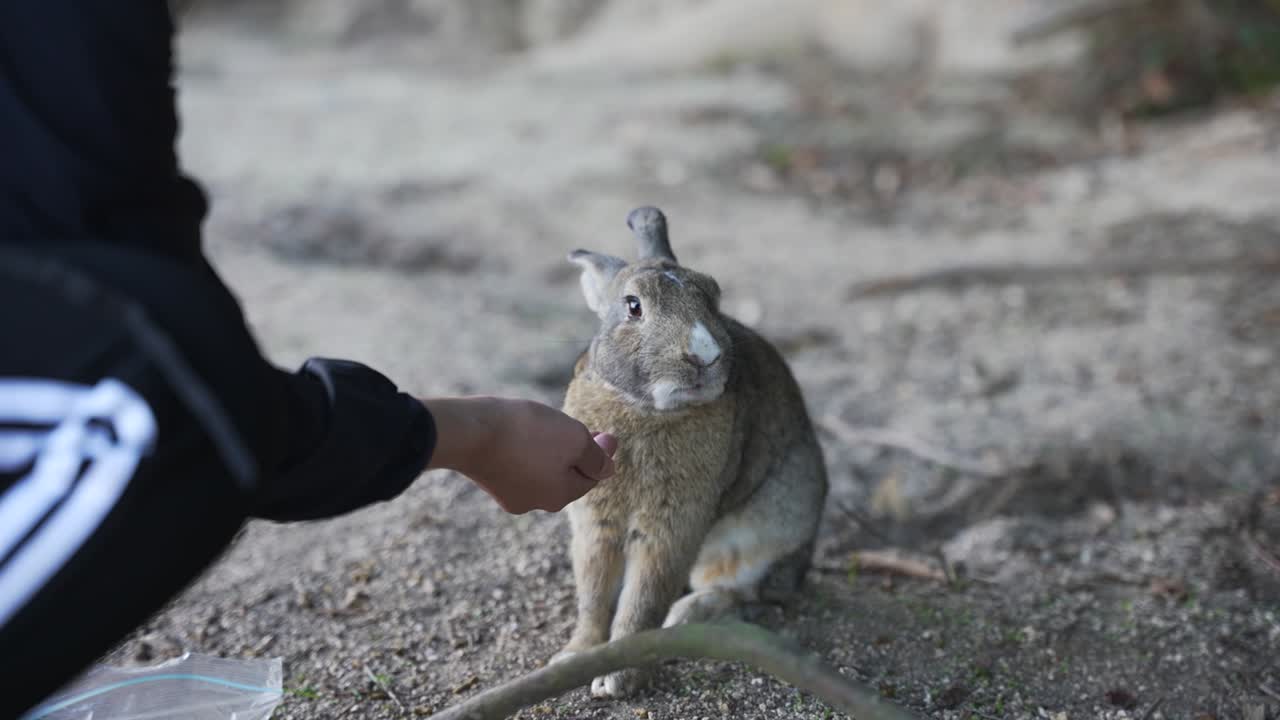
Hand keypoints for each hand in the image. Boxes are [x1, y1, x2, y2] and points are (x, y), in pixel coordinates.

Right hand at [421, 396, 616, 513]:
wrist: (469, 431)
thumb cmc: (528, 434)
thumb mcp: (574, 439)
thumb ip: (596, 456)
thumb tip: (609, 469)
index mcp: (560, 497)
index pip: (591, 477)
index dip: (602, 454)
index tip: (607, 433)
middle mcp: (534, 503)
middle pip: (565, 476)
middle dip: (575, 453)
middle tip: (580, 428)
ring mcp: (508, 493)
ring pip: (539, 469)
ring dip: (548, 450)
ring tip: (548, 426)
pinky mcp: (488, 477)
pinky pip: (517, 464)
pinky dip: (524, 448)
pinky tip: (520, 430)